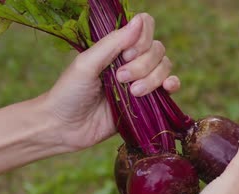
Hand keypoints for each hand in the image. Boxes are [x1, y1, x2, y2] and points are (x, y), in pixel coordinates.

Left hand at [45, 13, 179, 151]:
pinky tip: (166, 89)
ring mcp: (141, 81)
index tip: (127, 55)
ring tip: (133, 93)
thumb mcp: (87, 64)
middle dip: (143, 65)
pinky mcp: (148, 102)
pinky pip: (170, 87)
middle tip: (121, 79)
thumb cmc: (69, 93)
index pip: (145, 28)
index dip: (142, 40)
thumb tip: (139, 21)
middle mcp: (132, 61)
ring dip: (152, 78)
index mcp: (116, 47)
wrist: (66, 128)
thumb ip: (113, 43)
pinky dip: (172, 84)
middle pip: (157, 49)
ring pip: (165, 67)